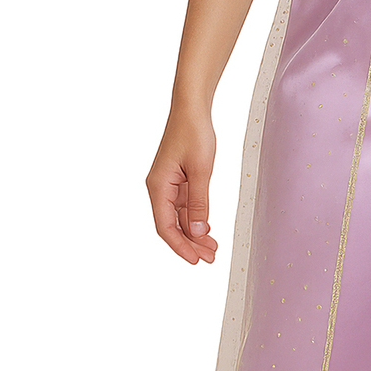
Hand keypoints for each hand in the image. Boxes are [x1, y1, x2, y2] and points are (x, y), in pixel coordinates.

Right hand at [146, 106, 219, 263]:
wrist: (191, 109)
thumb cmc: (193, 133)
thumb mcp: (201, 170)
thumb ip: (199, 202)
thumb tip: (197, 230)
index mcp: (158, 187)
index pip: (165, 227)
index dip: (180, 246)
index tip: (195, 261)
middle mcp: (159, 188)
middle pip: (171, 226)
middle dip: (190, 244)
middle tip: (210, 258)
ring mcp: (167, 185)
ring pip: (178, 218)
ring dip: (194, 233)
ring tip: (212, 248)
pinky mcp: (177, 181)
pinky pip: (183, 207)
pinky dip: (195, 219)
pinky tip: (207, 229)